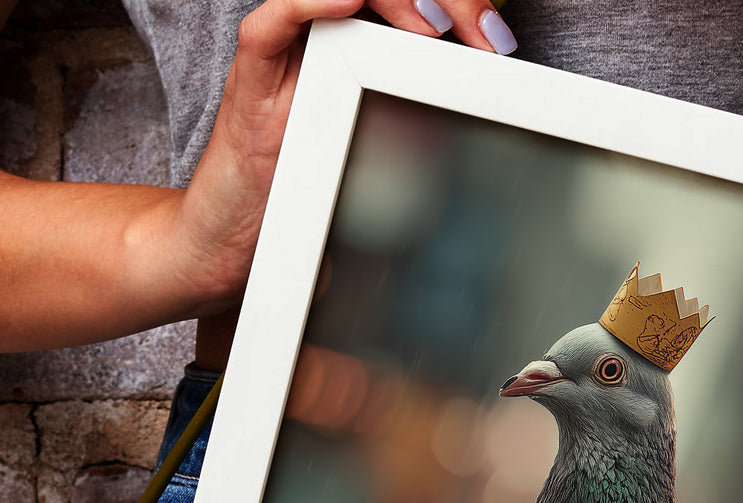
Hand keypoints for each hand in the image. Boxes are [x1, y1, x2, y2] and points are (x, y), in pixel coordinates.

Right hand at [158, 0, 519, 316]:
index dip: (460, 7)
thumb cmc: (311, 195)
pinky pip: (276, 20)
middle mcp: (323, 33)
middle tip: (486, 35)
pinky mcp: (253, 73)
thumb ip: (424, 124)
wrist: (241, 238)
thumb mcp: (386, 156)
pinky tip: (348, 2)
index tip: (501, 42)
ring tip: (435, 26)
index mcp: (358, 44)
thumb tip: (490, 119)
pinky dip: (312, 2)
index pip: (412, 1)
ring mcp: (288, 49)